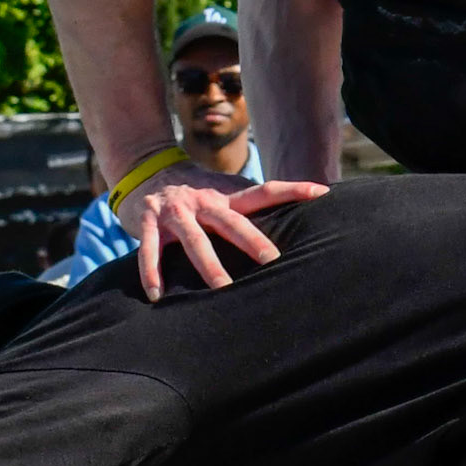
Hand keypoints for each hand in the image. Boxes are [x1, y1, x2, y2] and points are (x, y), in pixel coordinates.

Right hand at [122, 164, 328, 300]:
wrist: (144, 171)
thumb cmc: (194, 195)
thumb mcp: (222, 194)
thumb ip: (249, 205)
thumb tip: (292, 219)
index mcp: (226, 197)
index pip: (264, 191)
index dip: (293, 189)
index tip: (321, 192)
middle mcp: (203, 201)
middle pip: (232, 222)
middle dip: (253, 241)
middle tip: (273, 262)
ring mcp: (175, 211)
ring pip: (194, 239)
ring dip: (208, 265)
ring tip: (223, 289)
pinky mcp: (147, 221)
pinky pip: (149, 248)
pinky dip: (152, 272)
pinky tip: (157, 294)